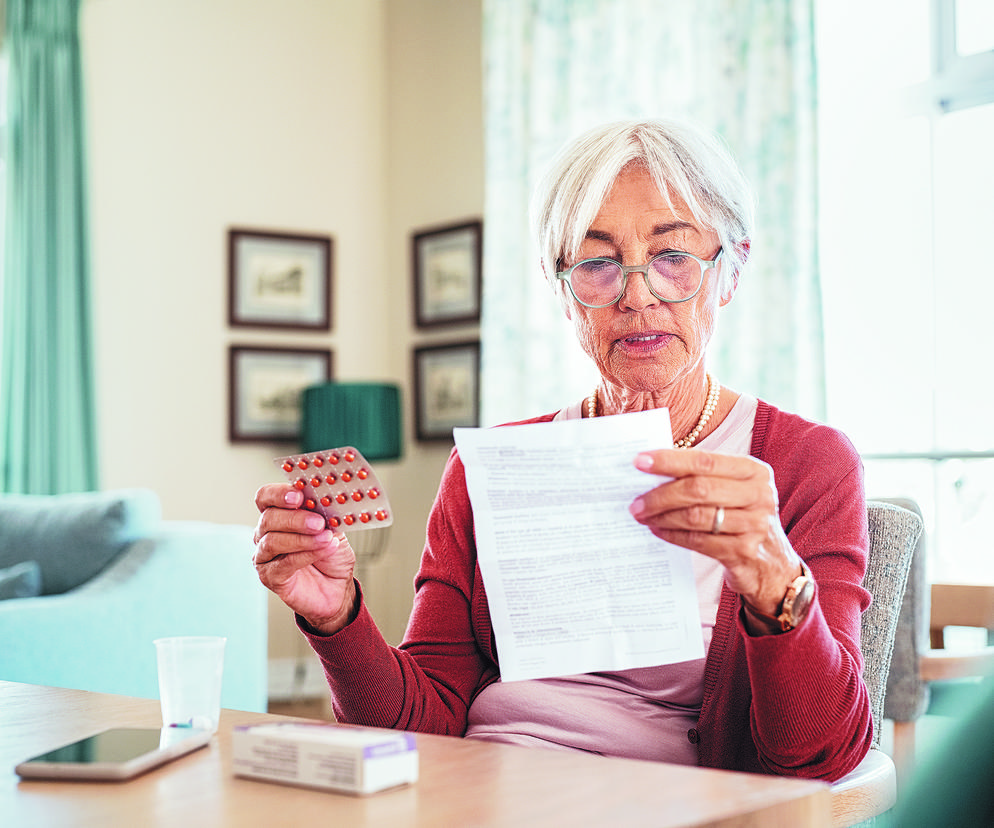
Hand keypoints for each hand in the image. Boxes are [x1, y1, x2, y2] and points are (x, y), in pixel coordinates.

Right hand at [253, 483, 356, 634]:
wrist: (338, 587)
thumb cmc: (332, 556)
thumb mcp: (334, 528)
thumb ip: (326, 514)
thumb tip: (326, 500)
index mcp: (279, 514)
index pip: (266, 497)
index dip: (279, 494)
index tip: (299, 495)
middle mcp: (266, 533)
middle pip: (268, 518)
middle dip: (295, 518)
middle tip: (318, 522)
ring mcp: (265, 556)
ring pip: (272, 541)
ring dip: (302, 538)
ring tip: (325, 538)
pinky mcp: (270, 576)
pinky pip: (283, 563)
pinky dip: (305, 555)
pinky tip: (324, 550)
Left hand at [628, 449, 801, 614]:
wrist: (773, 565)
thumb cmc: (742, 517)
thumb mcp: (734, 490)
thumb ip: (703, 477)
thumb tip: (652, 469)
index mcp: (754, 471)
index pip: (704, 461)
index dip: (669, 460)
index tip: (639, 462)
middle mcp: (759, 495)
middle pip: (698, 489)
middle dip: (660, 494)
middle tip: (634, 501)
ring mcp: (754, 525)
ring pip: (695, 517)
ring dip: (662, 516)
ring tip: (642, 516)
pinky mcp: (743, 552)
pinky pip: (698, 541)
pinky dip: (672, 535)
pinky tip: (658, 530)